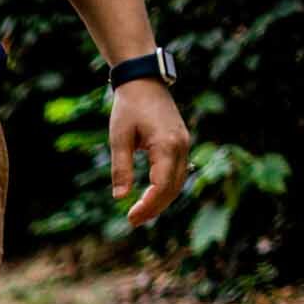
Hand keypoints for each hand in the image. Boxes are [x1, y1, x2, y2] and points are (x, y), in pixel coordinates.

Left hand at [110, 79, 190, 226]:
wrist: (143, 81)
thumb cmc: (128, 107)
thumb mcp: (119, 138)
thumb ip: (121, 168)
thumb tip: (120, 197)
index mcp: (167, 145)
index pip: (162, 185)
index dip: (148, 205)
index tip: (131, 217)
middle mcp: (181, 146)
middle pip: (173, 187)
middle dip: (155, 208)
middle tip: (133, 221)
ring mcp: (184, 144)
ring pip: (178, 182)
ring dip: (161, 200)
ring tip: (140, 214)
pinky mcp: (181, 143)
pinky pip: (178, 172)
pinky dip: (166, 188)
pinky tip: (150, 197)